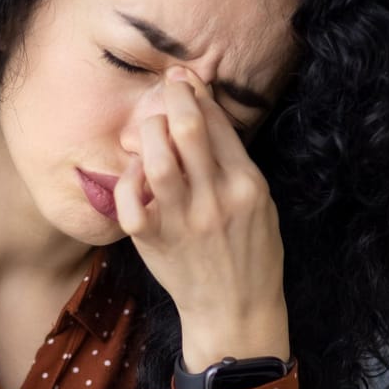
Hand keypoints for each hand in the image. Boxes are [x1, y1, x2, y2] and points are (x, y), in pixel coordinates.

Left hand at [114, 67, 290, 368]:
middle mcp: (216, 199)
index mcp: (247, 185)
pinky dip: (128, 178)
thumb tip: (206, 110)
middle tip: (166, 87)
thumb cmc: (251, 252)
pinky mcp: (154, 240)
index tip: (184, 78)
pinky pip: (130, 197)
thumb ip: (235, 160)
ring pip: (156, 157)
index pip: (218, 123)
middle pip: (187, 128)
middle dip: (171, 96)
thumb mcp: (260, 201)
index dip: (197, 92)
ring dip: (149, 131)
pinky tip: (136, 174)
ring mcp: (183, 220)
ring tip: (150, 128)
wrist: (236, 310)